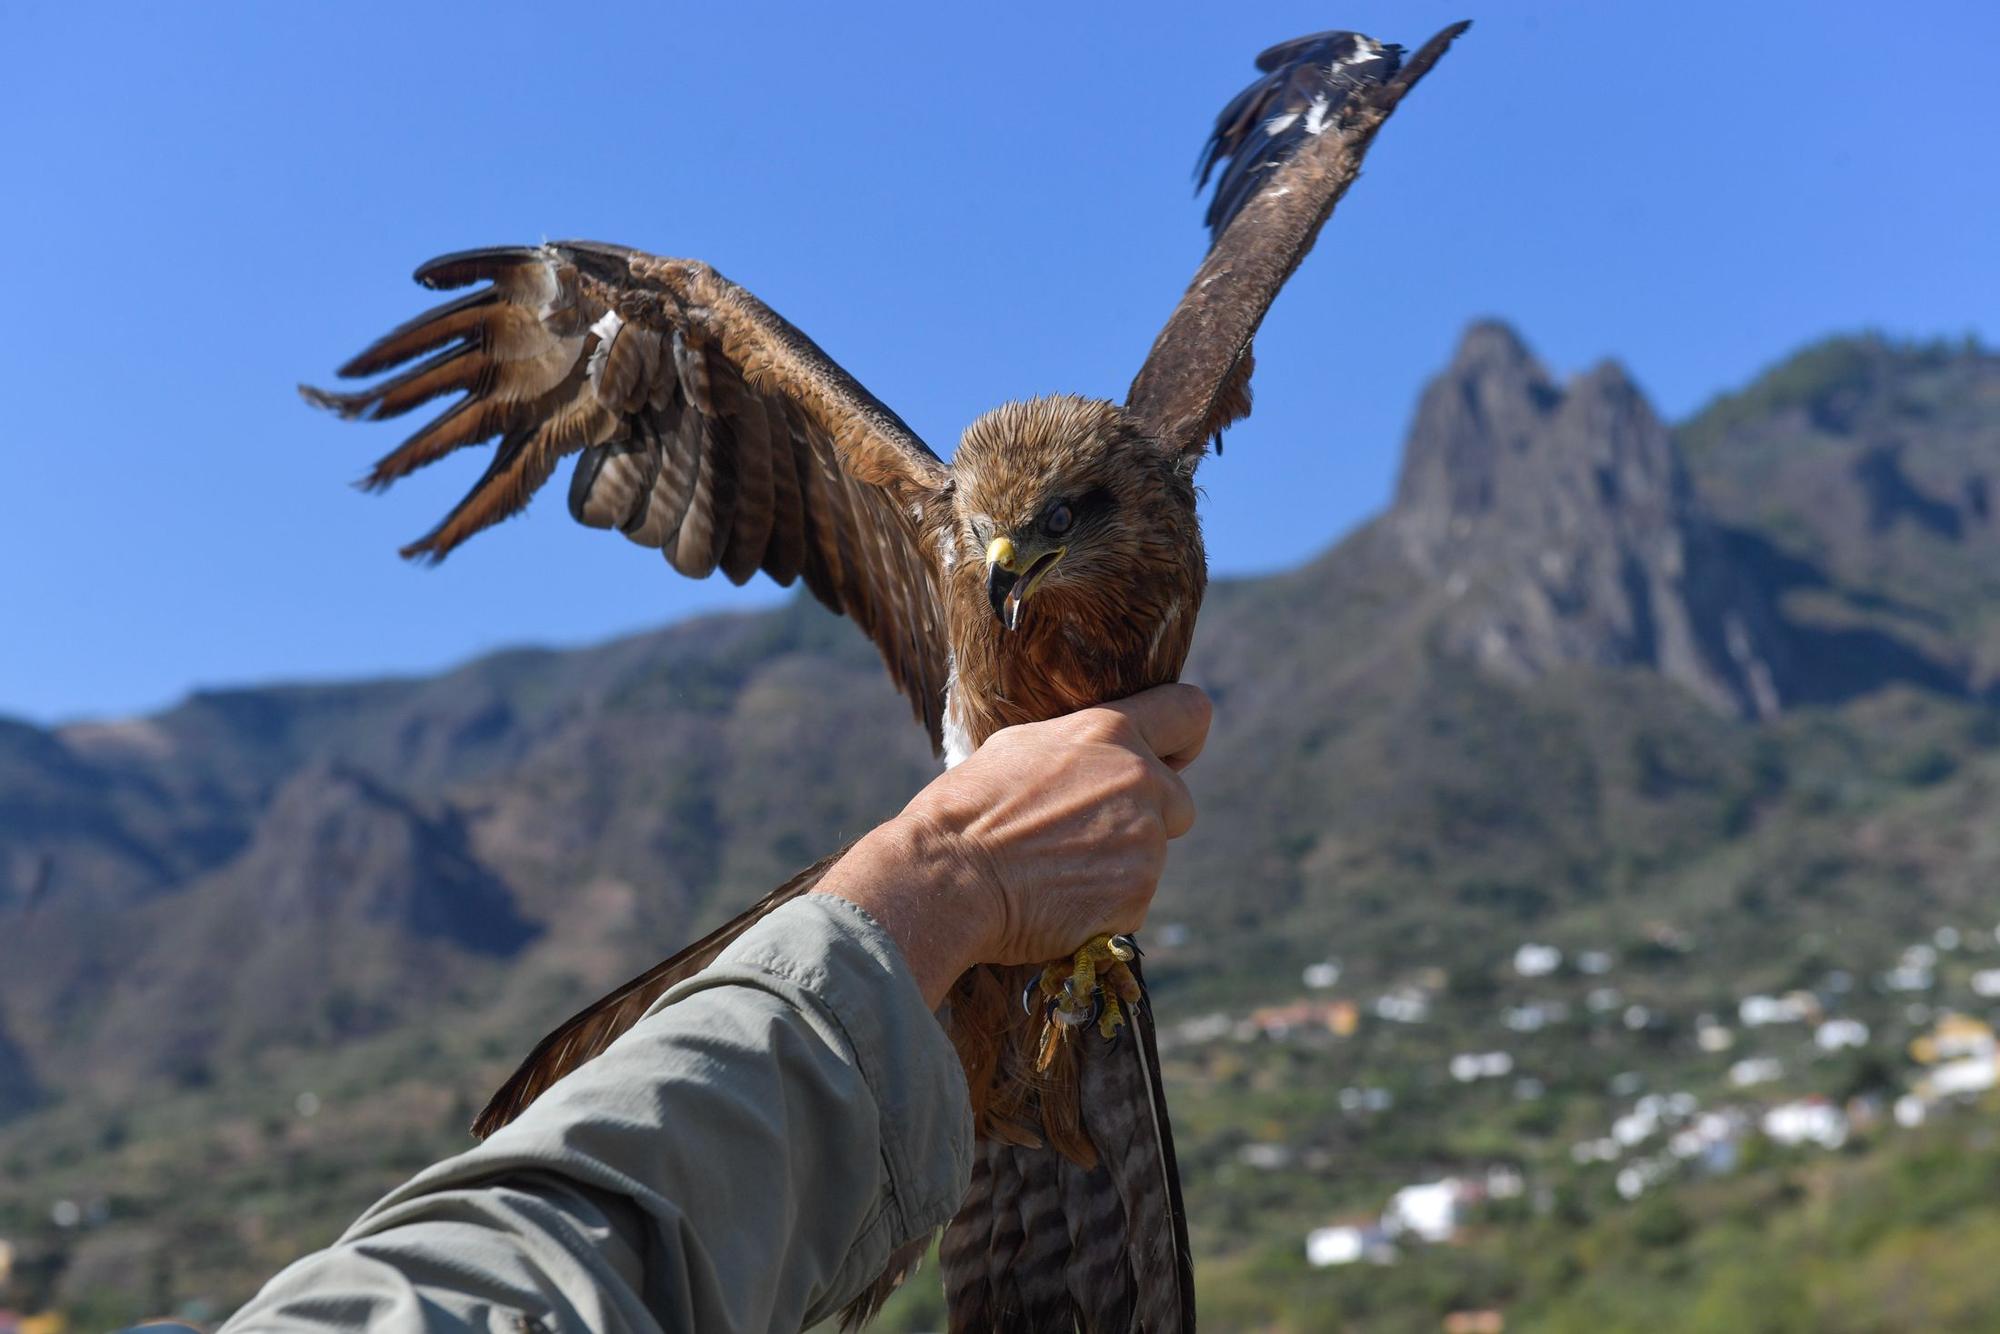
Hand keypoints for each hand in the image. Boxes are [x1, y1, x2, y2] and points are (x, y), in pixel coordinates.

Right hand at [814, 684, 1209, 1006]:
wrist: (947, 878)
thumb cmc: (966, 809)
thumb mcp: (1020, 747)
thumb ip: (1079, 750)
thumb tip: (1091, 758)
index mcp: (1110, 732)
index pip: (1190, 711)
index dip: (1182, 740)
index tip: (1170, 757)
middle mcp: (1140, 781)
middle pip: (1179, 802)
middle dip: (1148, 819)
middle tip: (1085, 835)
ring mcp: (1144, 842)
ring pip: (1150, 857)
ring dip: (1117, 867)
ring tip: (1052, 870)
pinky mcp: (1137, 896)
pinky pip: (1132, 902)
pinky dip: (1103, 906)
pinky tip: (1055, 900)